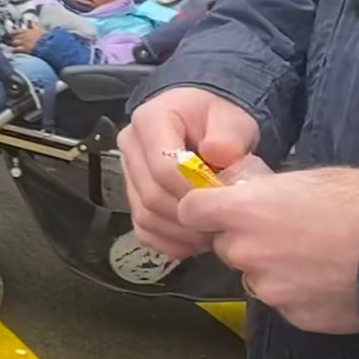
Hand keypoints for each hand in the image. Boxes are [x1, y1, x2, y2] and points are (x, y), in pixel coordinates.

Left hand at [7, 22, 47, 53]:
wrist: (48, 44)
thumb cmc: (45, 36)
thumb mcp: (40, 29)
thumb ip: (36, 25)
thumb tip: (34, 22)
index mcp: (27, 31)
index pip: (16, 31)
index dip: (12, 33)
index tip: (10, 34)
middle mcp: (23, 36)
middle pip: (14, 37)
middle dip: (11, 39)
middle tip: (8, 41)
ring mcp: (23, 42)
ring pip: (14, 43)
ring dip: (12, 44)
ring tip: (9, 46)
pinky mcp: (24, 49)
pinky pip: (16, 50)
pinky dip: (14, 50)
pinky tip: (12, 51)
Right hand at [116, 88, 262, 257]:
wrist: (202, 121)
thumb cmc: (216, 119)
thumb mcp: (231, 117)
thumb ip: (228, 135)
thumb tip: (218, 154)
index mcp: (150, 120)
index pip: (163, 167)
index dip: (193, 191)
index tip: (222, 201)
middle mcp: (130, 145)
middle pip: (151, 195)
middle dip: (188, 216)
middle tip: (221, 223)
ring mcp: (127, 172)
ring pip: (144, 214)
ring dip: (180, 232)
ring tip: (211, 232)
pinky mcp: (132, 193)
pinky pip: (141, 227)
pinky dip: (167, 241)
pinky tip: (193, 241)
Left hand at [182, 167, 358, 333]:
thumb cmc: (355, 204)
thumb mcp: (299, 179)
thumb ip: (256, 189)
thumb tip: (233, 187)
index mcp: (240, 212)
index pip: (190, 212)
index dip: (203, 210)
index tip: (216, 211)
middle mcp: (245, 252)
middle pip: (225, 247)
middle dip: (244, 241)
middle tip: (282, 234)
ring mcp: (269, 288)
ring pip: (254, 277)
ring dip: (271, 269)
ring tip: (311, 257)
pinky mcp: (293, 316)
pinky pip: (283, 302)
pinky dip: (297, 293)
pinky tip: (325, 279)